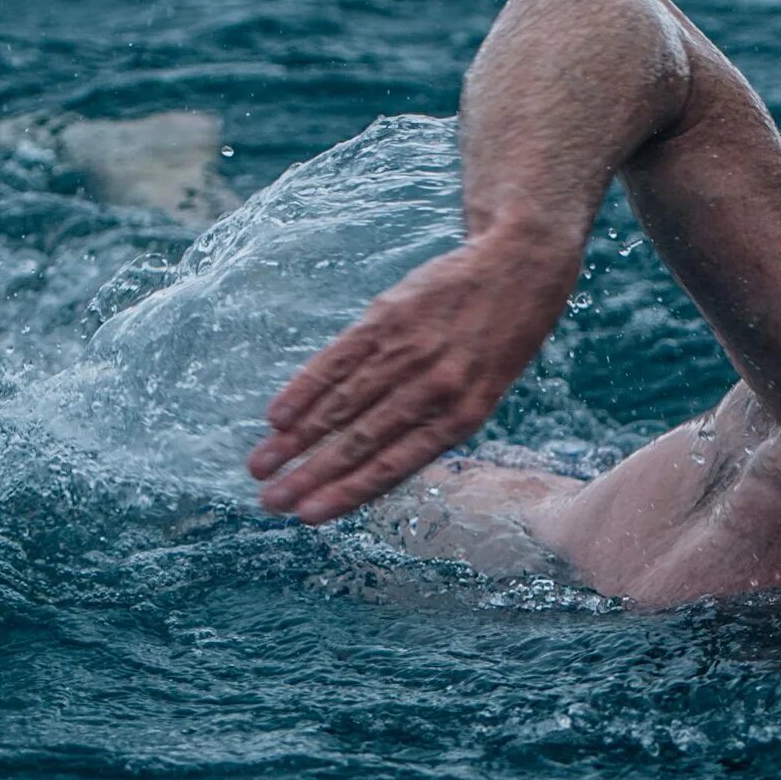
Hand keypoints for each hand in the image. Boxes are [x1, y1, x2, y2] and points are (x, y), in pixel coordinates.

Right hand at [247, 235, 575, 522]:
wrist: (520, 262)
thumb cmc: (502, 338)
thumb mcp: (486, 390)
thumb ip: (435, 423)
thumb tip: (374, 464)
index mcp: (463, 415)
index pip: (395, 464)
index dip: (348, 492)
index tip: (308, 516)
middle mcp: (434, 387)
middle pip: (359, 440)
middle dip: (310, 475)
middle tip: (270, 504)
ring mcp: (408, 350)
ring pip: (341, 404)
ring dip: (295, 440)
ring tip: (260, 468)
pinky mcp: (387, 316)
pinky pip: (337, 359)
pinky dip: (304, 389)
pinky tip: (276, 416)